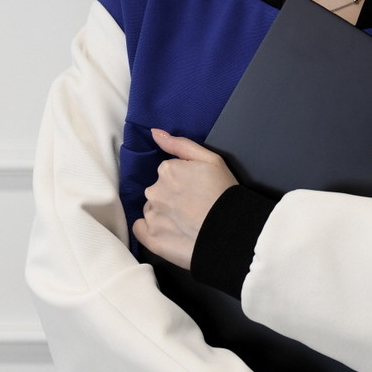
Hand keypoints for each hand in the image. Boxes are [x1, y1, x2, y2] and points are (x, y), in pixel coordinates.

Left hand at [132, 129, 238, 269]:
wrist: (231, 232)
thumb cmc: (224, 194)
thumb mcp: (211, 160)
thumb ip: (180, 144)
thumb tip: (155, 133)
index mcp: (167, 170)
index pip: (168, 174)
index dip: (183, 183)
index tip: (197, 192)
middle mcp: (154, 191)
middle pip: (158, 191)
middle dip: (171, 199)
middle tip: (193, 210)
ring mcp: (152, 215)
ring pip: (152, 210)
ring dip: (163, 215)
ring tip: (186, 224)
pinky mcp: (151, 237)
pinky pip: (140, 230)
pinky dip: (150, 231)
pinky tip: (169, 233)